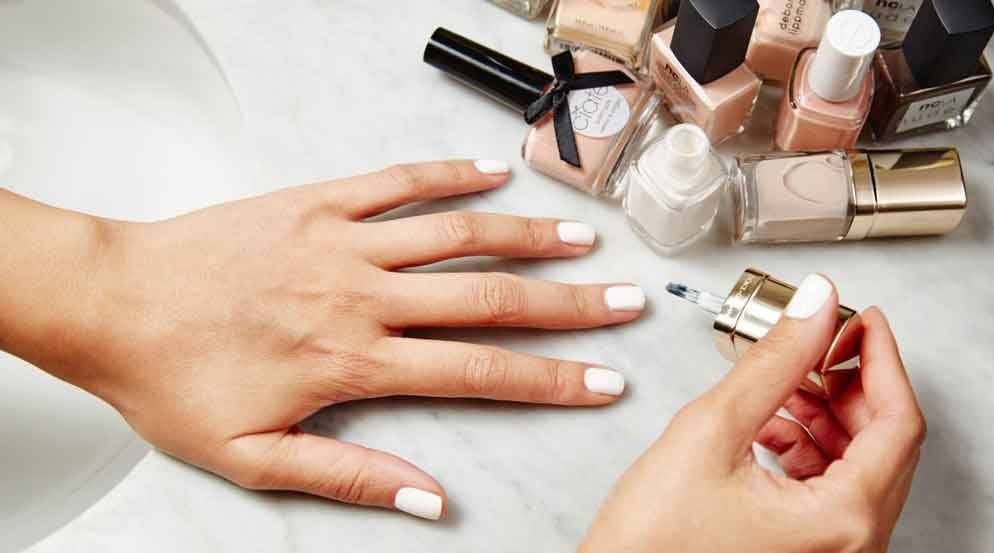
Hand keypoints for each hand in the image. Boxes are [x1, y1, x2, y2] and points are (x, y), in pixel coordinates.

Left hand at [9, 160, 644, 519]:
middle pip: (489, 298)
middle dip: (568, 305)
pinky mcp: (317, 201)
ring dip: (527, 237)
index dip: (551, 379)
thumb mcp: (254, 457)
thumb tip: (427, 498)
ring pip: (457, 236)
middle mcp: (364, 295)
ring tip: (582, 241)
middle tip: (622, 303)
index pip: (480, 371)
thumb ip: (349, 476)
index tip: (602, 379)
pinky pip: (395, 183)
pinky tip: (490, 176)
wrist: (112, 302)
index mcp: (356, 360)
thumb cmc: (174, 380)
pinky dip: (448, 177)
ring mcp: (344, 241)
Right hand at [578, 275, 925, 552]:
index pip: (899, 422)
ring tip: (787, 375)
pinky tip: (769, 420)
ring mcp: (831, 549)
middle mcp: (851, 544)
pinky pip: (829, 485)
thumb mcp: (712, 430)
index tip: (862, 319)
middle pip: (885, 442)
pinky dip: (807, 444)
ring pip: (857, 462)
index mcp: (843, 521)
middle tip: (822, 336)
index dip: (882, 359)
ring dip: (827, 411)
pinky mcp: (806, 548)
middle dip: (852, 381)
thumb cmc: (653, 542)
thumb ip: (772, 362)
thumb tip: (814, 309)